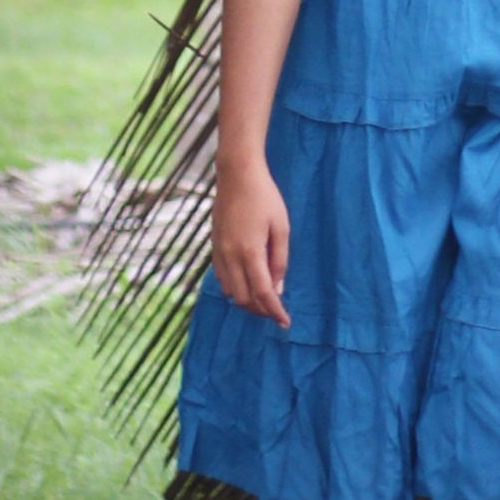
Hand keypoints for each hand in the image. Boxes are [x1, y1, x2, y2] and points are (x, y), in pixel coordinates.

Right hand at [212, 161, 291, 327]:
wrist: (237, 176)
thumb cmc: (265, 198)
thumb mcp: (281, 227)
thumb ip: (279, 260)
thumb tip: (278, 289)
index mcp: (250, 252)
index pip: (262, 293)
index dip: (274, 311)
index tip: (285, 323)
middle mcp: (231, 257)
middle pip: (243, 298)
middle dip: (260, 309)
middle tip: (276, 310)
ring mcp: (219, 253)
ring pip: (230, 291)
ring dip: (247, 300)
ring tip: (264, 298)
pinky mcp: (214, 247)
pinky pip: (221, 278)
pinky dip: (234, 287)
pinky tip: (247, 282)